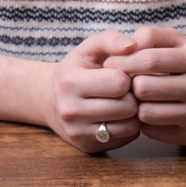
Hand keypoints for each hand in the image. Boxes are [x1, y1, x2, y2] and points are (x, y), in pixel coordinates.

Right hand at [45, 30, 141, 152]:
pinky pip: (127, 138)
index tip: (122, 72)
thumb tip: (133, 45)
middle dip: (132, 94)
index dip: (127, 75)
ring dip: (133, 111)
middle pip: (127, 106)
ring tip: (124, 99)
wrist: (52, 99)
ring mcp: (78, 133)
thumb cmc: (78, 68)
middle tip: (126, 88)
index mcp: (70, 83)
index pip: (119, 83)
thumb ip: (112, 39)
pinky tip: (119, 113)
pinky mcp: (88, 147)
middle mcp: (71, 112)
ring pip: (130, 125)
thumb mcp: (89, 47)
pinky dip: (129, 125)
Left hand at [104, 27, 185, 145]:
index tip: (111, 63)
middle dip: (128, 84)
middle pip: (144, 88)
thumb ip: (151, 35)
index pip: (150, 60)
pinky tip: (149, 111)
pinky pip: (152, 130)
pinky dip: (144, 121)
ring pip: (146, 112)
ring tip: (136, 97)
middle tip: (123, 82)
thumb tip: (127, 46)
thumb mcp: (179, 43)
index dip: (124, 62)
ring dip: (134, 105)